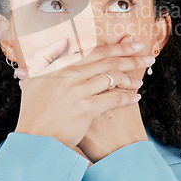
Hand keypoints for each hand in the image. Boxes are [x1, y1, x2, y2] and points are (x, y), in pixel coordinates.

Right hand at [14, 36, 153, 149]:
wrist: (33, 138)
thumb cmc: (33, 110)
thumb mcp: (33, 79)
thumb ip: (46, 58)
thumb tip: (59, 42)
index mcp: (60, 64)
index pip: (94, 50)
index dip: (116, 45)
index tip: (131, 42)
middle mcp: (69, 73)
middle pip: (107, 59)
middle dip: (130, 55)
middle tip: (146, 53)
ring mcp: (77, 90)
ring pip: (112, 77)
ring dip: (131, 76)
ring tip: (141, 78)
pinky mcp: (85, 108)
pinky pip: (113, 98)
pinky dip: (127, 97)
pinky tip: (135, 97)